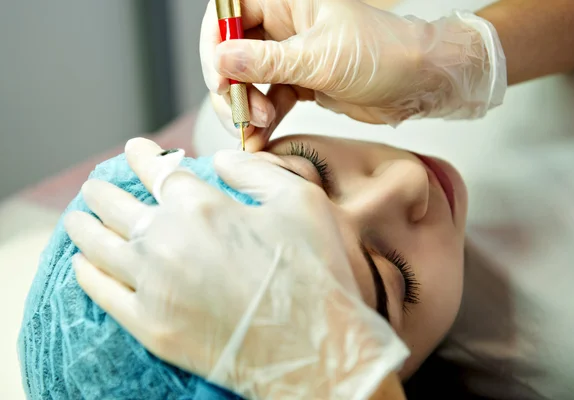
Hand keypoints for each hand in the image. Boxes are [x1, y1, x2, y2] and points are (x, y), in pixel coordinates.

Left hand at [65, 138, 408, 399]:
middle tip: (95, 186)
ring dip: (82, 226)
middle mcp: (166, 240)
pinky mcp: (149, 325)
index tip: (134, 148)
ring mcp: (152, 285)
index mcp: (202, 206)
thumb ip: (255, 170)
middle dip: (101, 190)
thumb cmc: (315, 271)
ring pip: (97, 246)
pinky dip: (85, 273)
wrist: (315, 348)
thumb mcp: (301, 201)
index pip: (158, 170)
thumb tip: (220, 158)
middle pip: (115, 205)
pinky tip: (82, 264)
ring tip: (76, 218)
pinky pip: (101, 292)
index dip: (143, 156)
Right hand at [200, 0, 506, 150]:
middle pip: (233, 51)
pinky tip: (259, 139)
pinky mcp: (299, 83)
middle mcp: (284, 25)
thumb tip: (221, 58)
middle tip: (241, 112)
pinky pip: (268, 101)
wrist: (417, 83)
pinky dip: (262, 122)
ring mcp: (290, 56)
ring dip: (245, 108)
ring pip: (248, 80)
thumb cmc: (382, 54)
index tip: (219, 77)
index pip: (231, 12)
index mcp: (287, 2)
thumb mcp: (321, 58)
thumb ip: (268, 61)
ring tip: (256, 129)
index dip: (216, 43)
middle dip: (231, 85)